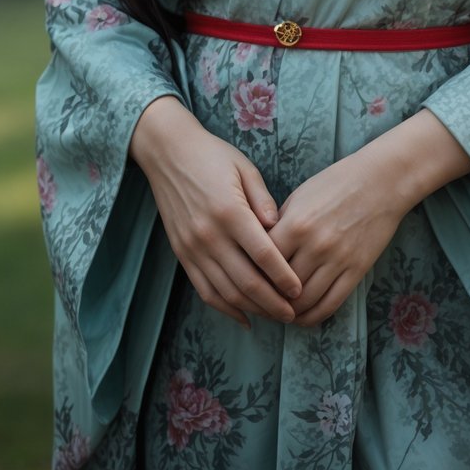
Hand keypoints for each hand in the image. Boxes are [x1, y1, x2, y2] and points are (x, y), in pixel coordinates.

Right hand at [129, 95, 302, 329]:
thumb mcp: (245, 168)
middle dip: (272, 303)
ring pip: (226, 292)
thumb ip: (264, 201)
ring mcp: (193, 247)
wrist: (169, 153)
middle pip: (246, 281)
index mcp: (230, 211)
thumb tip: (281, 230)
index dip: (284, 277)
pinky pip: (205, 290)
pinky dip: (225, 308)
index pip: (263, 255)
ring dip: (252, 309)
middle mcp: (209, 234)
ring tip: (274, 316)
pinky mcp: (182, 254)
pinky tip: (244, 317)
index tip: (300, 290)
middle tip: (293, 313)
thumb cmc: (213, 155)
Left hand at [265, 144, 410, 327]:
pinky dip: (313, 316)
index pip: (262, 262)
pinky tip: (304, 316)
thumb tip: (258, 252)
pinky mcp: (356, 270)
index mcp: (295, 224)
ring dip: (289, 313)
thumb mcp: (299, 197)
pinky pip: (330, 304)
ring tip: (280, 313)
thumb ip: (278, 225)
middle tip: (259, 305)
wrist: (380, 182)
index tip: (246, 283)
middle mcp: (314, 245)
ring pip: (304, 302)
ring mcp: (337, 260)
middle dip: (267, 299)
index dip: (251, 276)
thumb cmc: (335, 184)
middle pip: (280, 287)